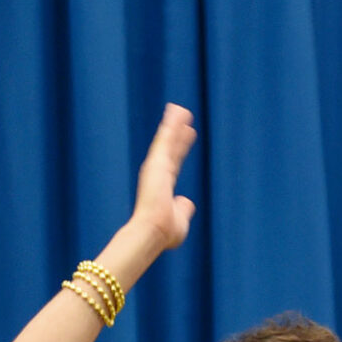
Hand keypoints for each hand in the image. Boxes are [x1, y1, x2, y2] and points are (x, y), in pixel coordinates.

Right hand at [123, 104, 196, 254]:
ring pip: (167, 139)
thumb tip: (188, 202)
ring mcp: (156, 167)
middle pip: (171, 147)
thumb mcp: (180, 220)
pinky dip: (171, 125)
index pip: (174, 162)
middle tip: (183, 115)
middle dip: (177, 132)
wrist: (153, 231)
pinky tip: (177, 112)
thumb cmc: (165, 233)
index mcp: (163, 186)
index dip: (181, 148)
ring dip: (173, 123)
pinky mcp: (156, 162)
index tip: (188, 135)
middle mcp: (158, 174)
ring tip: (180, 108)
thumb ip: (184, 209)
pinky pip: (166, 138)